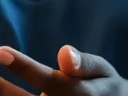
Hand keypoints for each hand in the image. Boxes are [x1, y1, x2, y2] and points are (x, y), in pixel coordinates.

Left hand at [0, 45, 122, 95]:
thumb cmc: (102, 86)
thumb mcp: (102, 71)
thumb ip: (84, 64)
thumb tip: (64, 52)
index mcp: (81, 95)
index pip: (47, 79)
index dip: (22, 66)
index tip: (1, 52)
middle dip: (2, 87)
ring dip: (4, 92)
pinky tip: (3, 88)